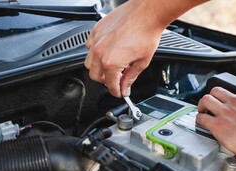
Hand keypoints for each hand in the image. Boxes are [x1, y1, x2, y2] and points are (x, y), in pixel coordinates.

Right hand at [85, 0, 208, 96]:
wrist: (147, 13)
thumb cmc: (146, 33)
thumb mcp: (142, 62)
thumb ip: (130, 78)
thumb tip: (125, 88)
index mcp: (111, 62)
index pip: (110, 84)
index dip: (116, 91)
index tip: (119, 92)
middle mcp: (100, 52)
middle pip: (95, 76)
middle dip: (105, 81)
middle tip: (116, 81)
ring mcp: (96, 40)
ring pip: (88, 63)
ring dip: (98, 68)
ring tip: (110, 67)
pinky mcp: (96, 30)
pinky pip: (88, 47)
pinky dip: (95, 53)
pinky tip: (106, 52)